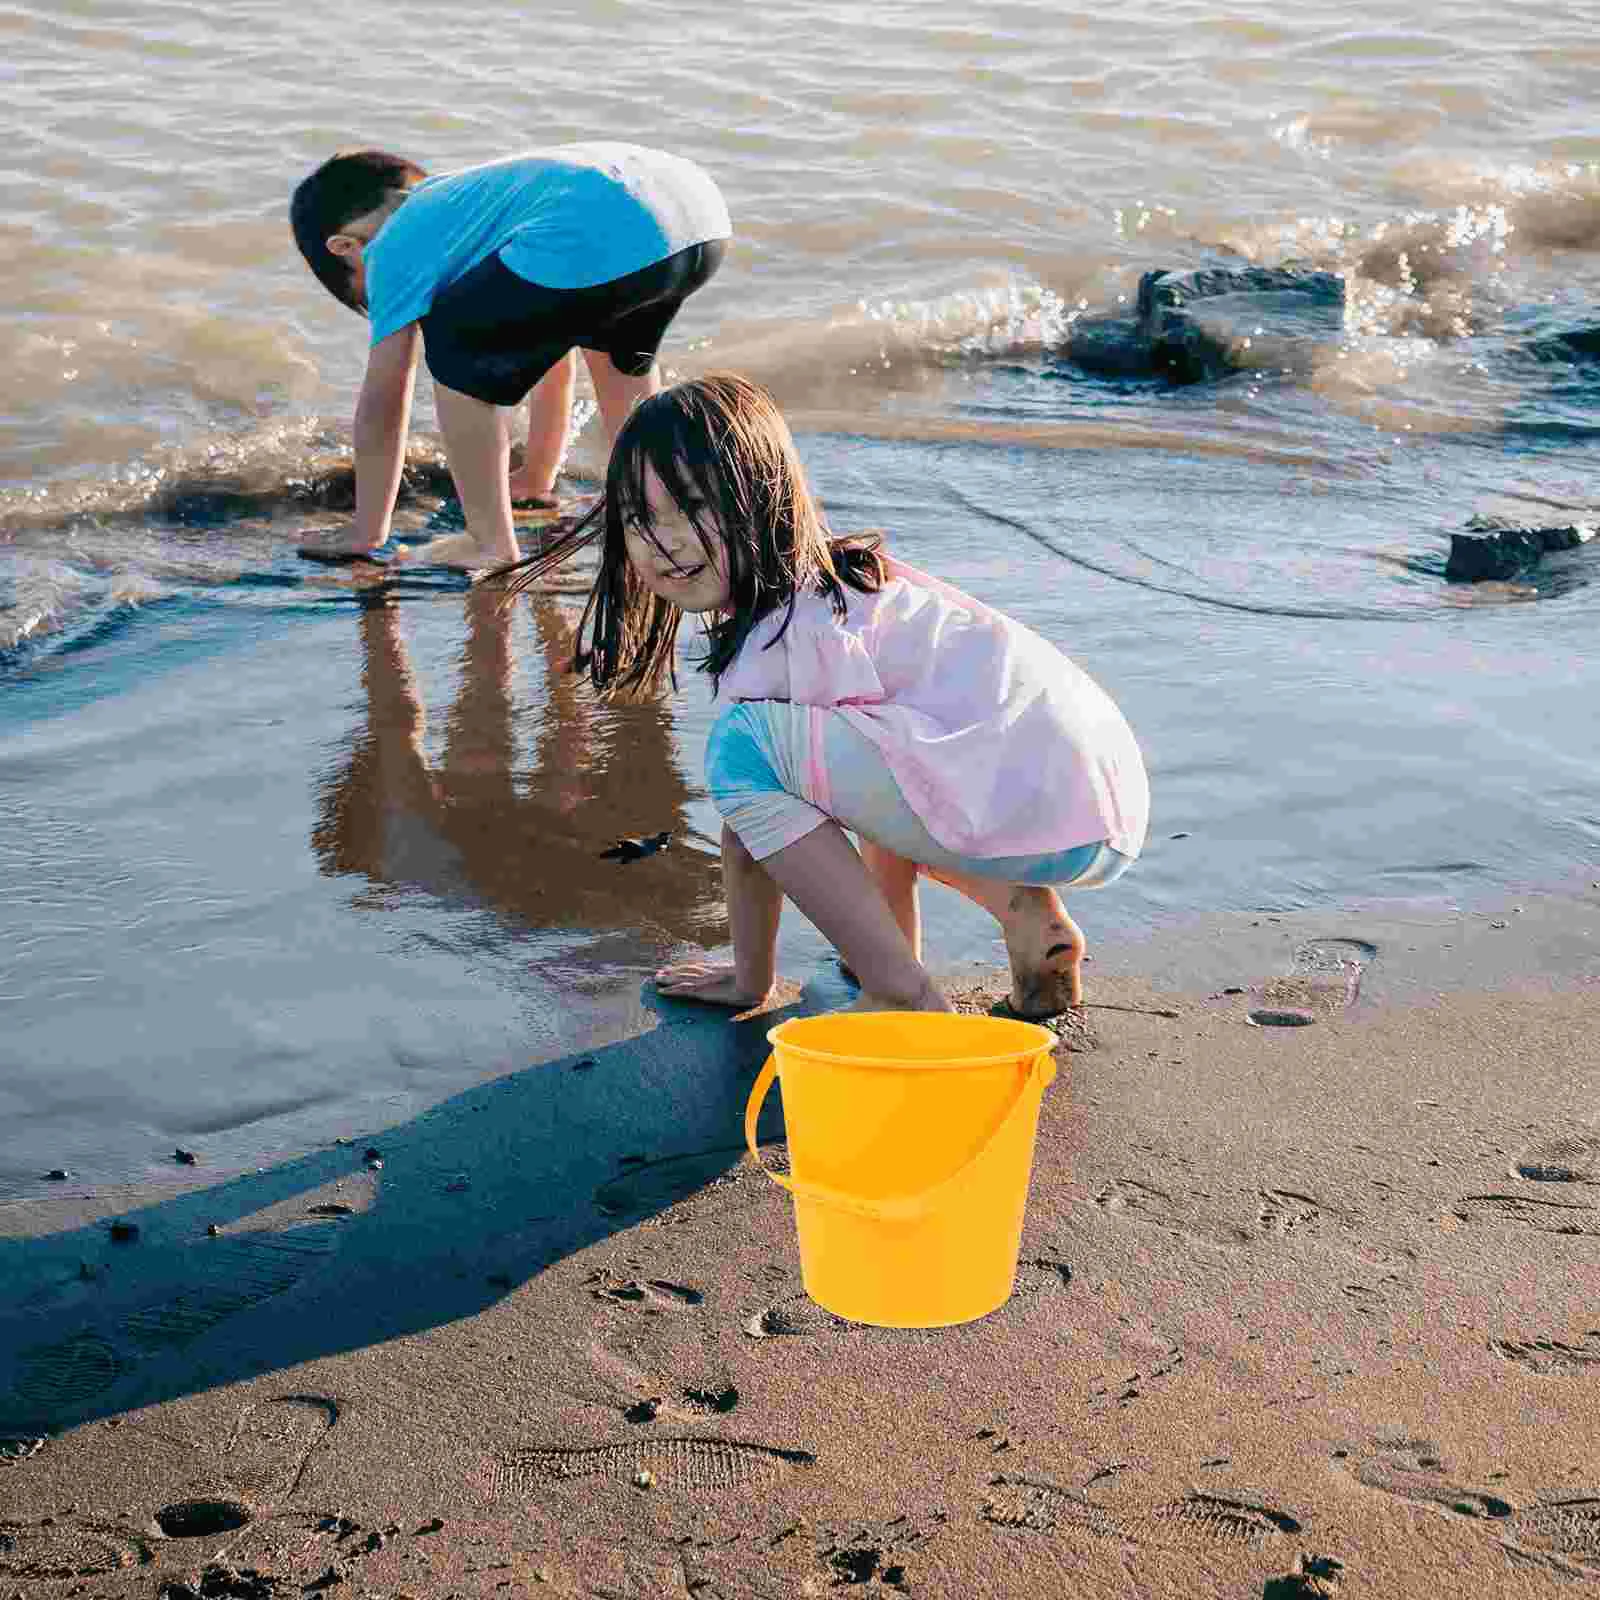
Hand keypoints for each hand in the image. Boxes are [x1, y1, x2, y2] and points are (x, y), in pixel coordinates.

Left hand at [653, 961, 770, 1009]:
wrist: (754, 983)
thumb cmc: (755, 982)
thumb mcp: (748, 978)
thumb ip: (744, 977)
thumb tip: (753, 981)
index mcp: (718, 970)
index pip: (698, 967)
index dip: (686, 968)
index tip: (677, 968)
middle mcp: (708, 973)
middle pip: (687, 971)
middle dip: (673, 972)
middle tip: (660, 972)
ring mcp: (704, 982)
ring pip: (681, 979)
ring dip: (669, 979)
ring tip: (657, 979)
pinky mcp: (702, 991)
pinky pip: (683, 991)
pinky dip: (672, 991)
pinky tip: (662, 992)